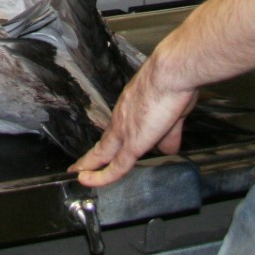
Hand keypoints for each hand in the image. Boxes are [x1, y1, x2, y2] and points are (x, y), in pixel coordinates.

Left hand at [68, 48, 197, 186]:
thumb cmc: (175, 83)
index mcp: (130, 107)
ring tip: (79, 175)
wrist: (172, 72)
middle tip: (79, 165)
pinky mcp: (132, 143)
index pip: (117, 128)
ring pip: (103, 153)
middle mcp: (122, 117)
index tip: (103, 147)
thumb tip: (168, 146)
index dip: (110, 140)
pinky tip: (88, 181)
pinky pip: (116, 166)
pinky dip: (101, 176)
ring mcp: (124, 130)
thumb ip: (170, 132)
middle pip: (105, 142)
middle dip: (92, 156)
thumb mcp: (174, 111)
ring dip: (90, 165)